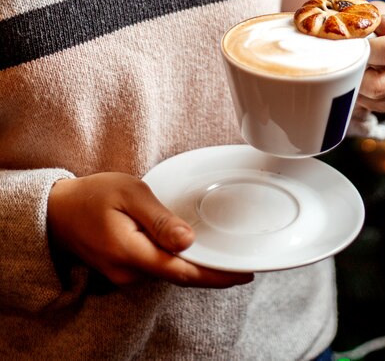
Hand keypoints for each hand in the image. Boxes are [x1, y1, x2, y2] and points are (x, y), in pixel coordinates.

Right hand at [47, 172, 253, 287]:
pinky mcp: (124, 271)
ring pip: (170, 273)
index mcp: (132, 253)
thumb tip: (187, 241)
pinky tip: (192, 252)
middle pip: (180, 275)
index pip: (183, 272)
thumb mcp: (128, 195)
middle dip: (212, 272)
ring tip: (223, 255)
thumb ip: (159, 219)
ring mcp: (125, 276)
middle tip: (241, 263)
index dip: (216, 275)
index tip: (243, 273)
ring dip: (196, 267)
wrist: (56, 211)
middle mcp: (130, 273)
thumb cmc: (92, 196)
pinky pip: (158, 269)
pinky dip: (179, 263)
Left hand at [356, 1, 384, 113]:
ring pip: (372, 98)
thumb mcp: (378, 12)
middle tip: (339, 63)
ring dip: (353, 86)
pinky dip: (358, 95)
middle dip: (354, 75)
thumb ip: (374, 16)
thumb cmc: (381, 25)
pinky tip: (357, 78)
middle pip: (379, 84)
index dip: (365, 51)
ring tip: (348, 68)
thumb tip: (377, 24)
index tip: (346, 46)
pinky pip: (371, 106)